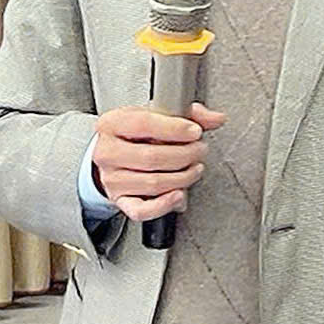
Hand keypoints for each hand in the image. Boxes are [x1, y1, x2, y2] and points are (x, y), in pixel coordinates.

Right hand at [91, 102, 225, 221]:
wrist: (115, 152)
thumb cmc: (138, 132)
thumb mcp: (159, 114)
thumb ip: (191, 114)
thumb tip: (216, 118)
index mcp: (113, 124)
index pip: (143, 124)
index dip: (175, 129)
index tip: (195, 132)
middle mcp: (108, 152)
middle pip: (151, 157)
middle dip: (185, 154)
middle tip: (200, 150)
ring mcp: (112, 179)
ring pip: (153, 183)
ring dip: (183, 177)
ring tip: (196, 167)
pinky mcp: (120, 200)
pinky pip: (141, 210)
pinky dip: (164, 205)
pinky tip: (180, 194)